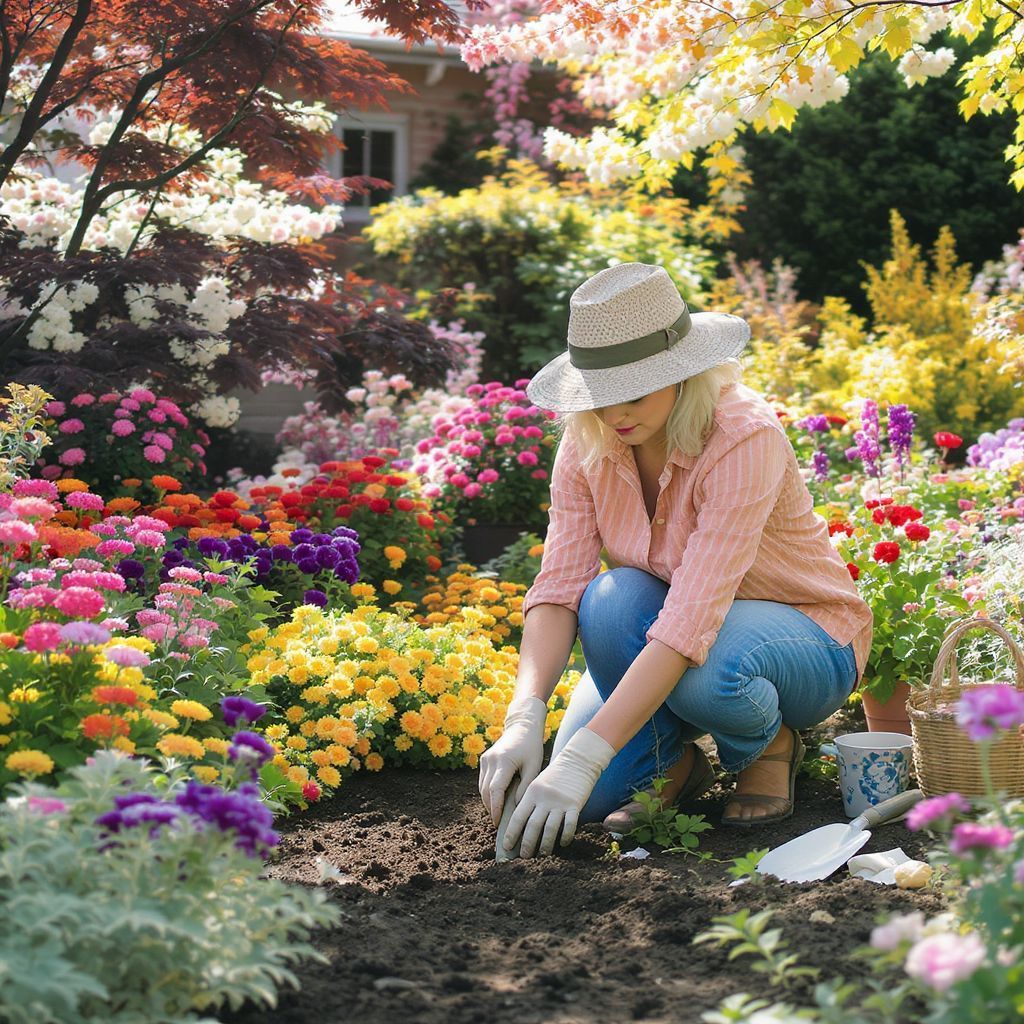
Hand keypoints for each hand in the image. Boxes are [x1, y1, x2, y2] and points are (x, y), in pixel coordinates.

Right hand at [479, 696, 546, 824]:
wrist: (522, 726)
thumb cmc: (531, 746)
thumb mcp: (534, 766)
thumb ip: (525, 786)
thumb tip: (516, 806)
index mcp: (503, 761)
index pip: (495, 790)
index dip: (495, 808)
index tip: (498, 822)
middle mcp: (490, 760)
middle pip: (485, 791)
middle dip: (491, 809)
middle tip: (500, 823)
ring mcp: (485, 759)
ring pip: (482, 788)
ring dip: (488, 802)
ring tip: (498, 815)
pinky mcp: (484, 759)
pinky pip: (482, 781)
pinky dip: (488, 793)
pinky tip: (496, 801)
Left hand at [503, 728, 614, 857]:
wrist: (577, 760)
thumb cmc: (555, 775)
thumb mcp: (538, 783)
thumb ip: (530, 800)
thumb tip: (520, 824)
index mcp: (532, 792)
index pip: (518, 816)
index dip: (511, 833)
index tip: (506, 846)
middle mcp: (544, 798)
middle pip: (533, 826)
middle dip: (527, 844)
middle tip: (524, 857)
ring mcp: (560, 802)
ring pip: (550, 829)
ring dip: (545, 845)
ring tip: (542, 855)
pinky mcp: (575, 805)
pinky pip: (569, 825)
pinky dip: (565, 837)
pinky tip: (563, 844)